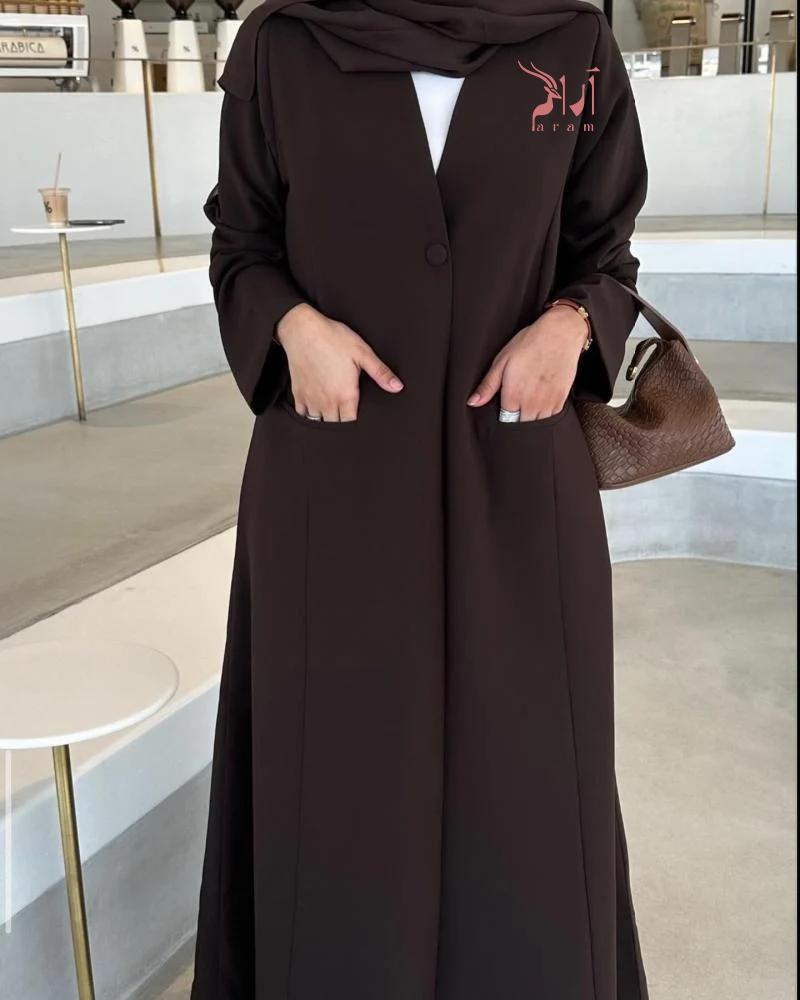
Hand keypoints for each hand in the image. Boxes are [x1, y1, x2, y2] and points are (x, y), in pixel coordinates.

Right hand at [276, 303, 402, 421]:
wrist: (302, 330)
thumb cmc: (333, 339)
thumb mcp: (362, 353)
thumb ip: (380, 372)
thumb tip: (398, 387)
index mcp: (345, 395)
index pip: (351, 423)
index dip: (357, 424)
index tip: (359, 419)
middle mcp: (327, 401)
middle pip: (335, 425)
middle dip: (341, 424)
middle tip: (347, 415)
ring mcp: (311, 398)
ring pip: (318, 421)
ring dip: (325, 420)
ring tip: (332, 414)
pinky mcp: (298, 392)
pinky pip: (302, 413)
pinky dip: (309, 414)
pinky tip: (315, 408)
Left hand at [467, 305, 588, 420]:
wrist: (560, 333)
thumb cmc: (530, 344)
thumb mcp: (502, 361)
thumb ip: (487, 386)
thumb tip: (473, 402)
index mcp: (513, 395)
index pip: (505, 420)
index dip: (503, 415)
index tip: (505, 406)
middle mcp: (530, 403)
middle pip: (520, 425)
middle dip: (516, 418)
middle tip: (516, 403)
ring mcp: (547, 403)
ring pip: (536, 424)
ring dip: (531, 417)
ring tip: (528, 401)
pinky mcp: (561, 400)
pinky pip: (550, 417)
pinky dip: (544, 413)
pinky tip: (541, 399)